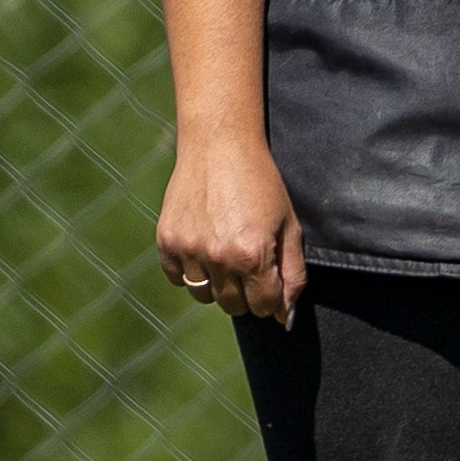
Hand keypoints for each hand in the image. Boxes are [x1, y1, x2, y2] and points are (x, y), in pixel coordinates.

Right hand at [157, 135, 306, 325]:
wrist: (219, 145)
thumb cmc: (261, 183)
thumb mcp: (289, 225)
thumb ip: (293, 273)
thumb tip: (284, 315)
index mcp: (253, 255)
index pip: (265, 307)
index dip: (273, 300)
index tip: (271, 285)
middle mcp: (219, 257)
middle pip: (234, 306)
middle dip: (247, 294)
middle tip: (250, 266)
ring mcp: (189, 250)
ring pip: (205, 296)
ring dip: (218, 285)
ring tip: (226, 254)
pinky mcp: (166, 241)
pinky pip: (178, 279)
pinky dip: (190, 271)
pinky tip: (203, 246)